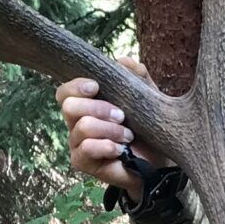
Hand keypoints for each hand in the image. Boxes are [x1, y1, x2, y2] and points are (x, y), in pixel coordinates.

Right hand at [56, 57, 162, 203]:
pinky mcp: (82, 162)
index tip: (96, 87)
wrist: (159, 160)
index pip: (65, 92)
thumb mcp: (147, 98)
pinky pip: (86, 149)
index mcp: (86, 104)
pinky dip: (106, 146)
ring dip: (109, 129)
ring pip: (82, 126)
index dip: (76, 86)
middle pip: (69, 106)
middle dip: (98, 107)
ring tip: (128, 135)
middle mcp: (76, 122)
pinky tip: (121, 150)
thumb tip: (122, 61)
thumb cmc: (148, 127)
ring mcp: (77, 143)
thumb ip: (137, 77)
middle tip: (122, 115)